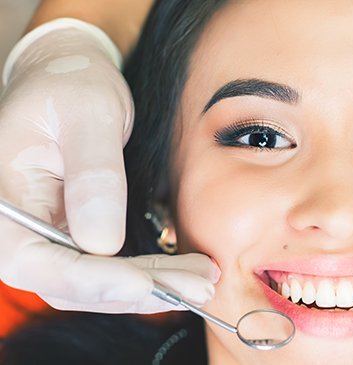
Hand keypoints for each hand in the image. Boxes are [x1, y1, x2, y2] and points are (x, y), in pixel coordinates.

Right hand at [0, 19, 218, 312]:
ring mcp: (48, 236)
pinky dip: (146, 276)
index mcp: (4, 199)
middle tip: (199, 285)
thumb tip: (102, 244)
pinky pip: (107, 269)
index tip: (145, 284)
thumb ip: (93, 177)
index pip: (36, 261)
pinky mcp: (75, 235)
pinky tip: (181, 273)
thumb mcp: (88, 116)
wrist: (73, 80)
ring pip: (94, 284)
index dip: (92, 281)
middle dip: (138, 290)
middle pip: (71, 283)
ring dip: (151, 288)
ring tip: (201, 280)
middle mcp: (20, 228)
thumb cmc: (73, 85)